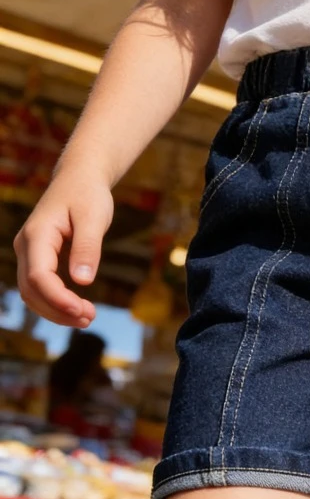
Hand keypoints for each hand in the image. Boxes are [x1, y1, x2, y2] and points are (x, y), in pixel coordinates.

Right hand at [14, 176, 113, 327]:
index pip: (39, 276)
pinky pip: (39, 287)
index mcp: (38, 235)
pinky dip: (55, 302)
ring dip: (56, 310)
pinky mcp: (38, 258)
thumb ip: (87, 249)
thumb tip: (82, 281)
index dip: (58, 299)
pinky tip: (77, 309)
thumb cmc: (88, 195)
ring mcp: (30, 253)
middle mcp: (26, 246)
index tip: (83, 311)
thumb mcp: (93, 218)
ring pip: (32, 292)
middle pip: (31, 290)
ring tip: (87, 318)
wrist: (79, 179)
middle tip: (90, 318)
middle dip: (58, 310)